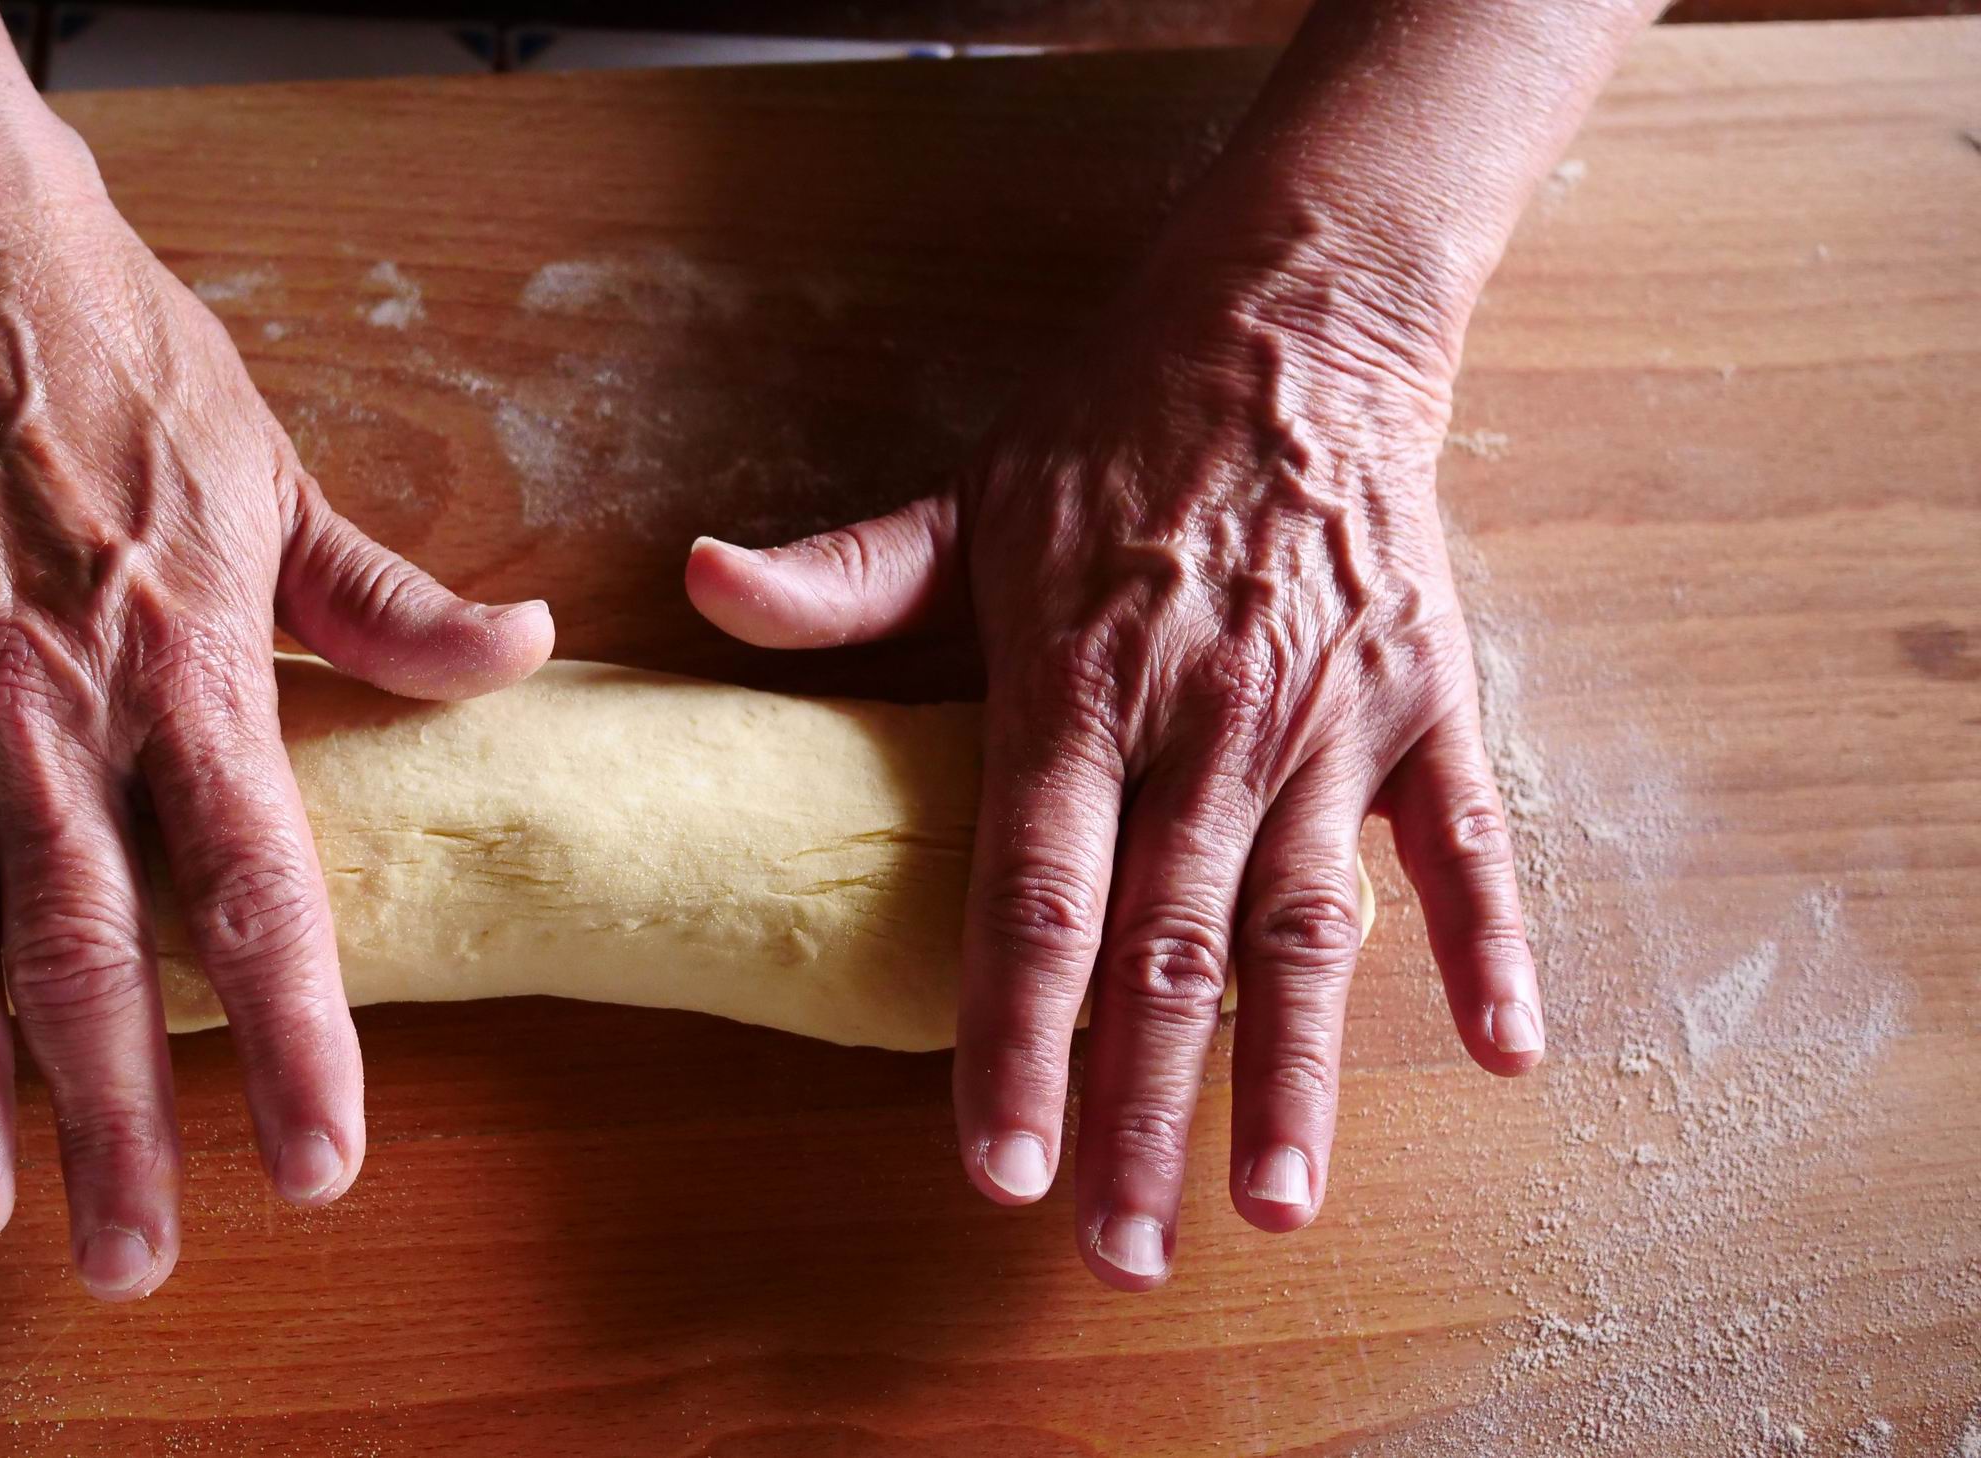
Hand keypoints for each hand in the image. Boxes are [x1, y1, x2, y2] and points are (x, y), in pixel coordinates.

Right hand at [0, 145, 552, 1298]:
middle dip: (116, 1120)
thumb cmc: (137, 375)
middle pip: (89, 954)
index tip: (319, 1165)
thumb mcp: (284, 485)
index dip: (293, 1040)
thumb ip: (390, 603)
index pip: (256, 892)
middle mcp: (48, 714)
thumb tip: (520, 654)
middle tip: (135, 1259)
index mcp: (186, 676)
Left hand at [686, 230, 1539, 1287]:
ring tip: (1277, 1205)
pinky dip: (1489, 945)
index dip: (1017, 1039)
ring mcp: (1326, 715)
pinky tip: (1497, 1057)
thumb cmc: (1114, 426)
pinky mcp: (1426, 698)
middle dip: (1142, 1112)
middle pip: (1165, 949)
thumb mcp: (966, 498)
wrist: (1291, 317)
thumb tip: (704, 582)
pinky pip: (1466, 841)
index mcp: (1075, 682)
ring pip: (1308, 926)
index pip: (1035, 895)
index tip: (1005, 1168)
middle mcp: (1203, 720)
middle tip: (1123, 1254)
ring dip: (1295, 1075)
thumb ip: (845, 578)